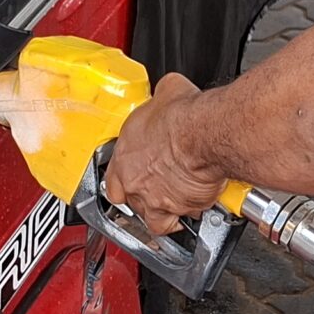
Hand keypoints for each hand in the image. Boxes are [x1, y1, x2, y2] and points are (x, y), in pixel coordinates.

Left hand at [103, 74, 229, 235]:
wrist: (202, 136)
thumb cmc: (182, 117)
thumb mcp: (166, 92)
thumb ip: (160, 99)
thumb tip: (168, 90)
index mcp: (125, 156)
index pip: (111, 180)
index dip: (123, 181)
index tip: (131, 178)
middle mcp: (135, 182)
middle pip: (131, 200)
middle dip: (145, 194)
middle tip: (160, 186)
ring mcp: (154, 199)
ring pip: (151, 218)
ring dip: (162, 212)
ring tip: (174, 202)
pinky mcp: (177, 209)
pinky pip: (175, 223)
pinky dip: (183, 219)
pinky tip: (192, 208)